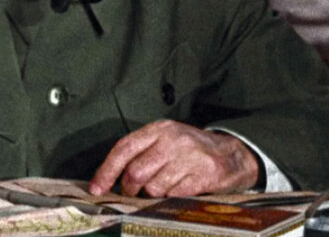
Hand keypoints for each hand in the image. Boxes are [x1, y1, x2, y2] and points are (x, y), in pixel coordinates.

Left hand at [88, 120, 259, 197]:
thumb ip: (141, 153)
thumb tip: (109, 179)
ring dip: (153, 195)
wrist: (231, 154)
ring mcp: (190, 156)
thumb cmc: (190, 150)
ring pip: (154, 187)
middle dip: (129, 189)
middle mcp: (173, 139)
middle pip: (136, 171)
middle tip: (132, 194)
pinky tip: (178, 191)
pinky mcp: (205, 174)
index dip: (106, 170)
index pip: (124, 148)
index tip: (96, 189)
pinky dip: (171, 198)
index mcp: (159, 129)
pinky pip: (175, 195)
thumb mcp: (166, 141)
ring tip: (162, 189)